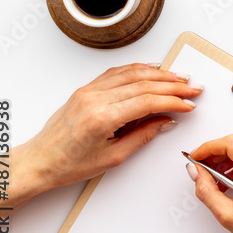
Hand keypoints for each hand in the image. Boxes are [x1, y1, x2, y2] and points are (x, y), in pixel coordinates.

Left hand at [17, 63, 202, 195]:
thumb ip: (143, 135)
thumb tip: (165, 121)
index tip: (188, 104)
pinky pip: (116, 72)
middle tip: (192, 88)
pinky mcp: (85, 89)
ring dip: (159, 74)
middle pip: (143, 84)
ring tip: (179, 78)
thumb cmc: (69, 164)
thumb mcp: (113, 157)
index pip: (148, 101)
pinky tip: (151, 69)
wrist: (39, 161)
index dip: (173, 101)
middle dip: (173, 85)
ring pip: (131, 73)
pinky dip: (137, 69)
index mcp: (102, 118)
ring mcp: (88, 91)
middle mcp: (94, 99)